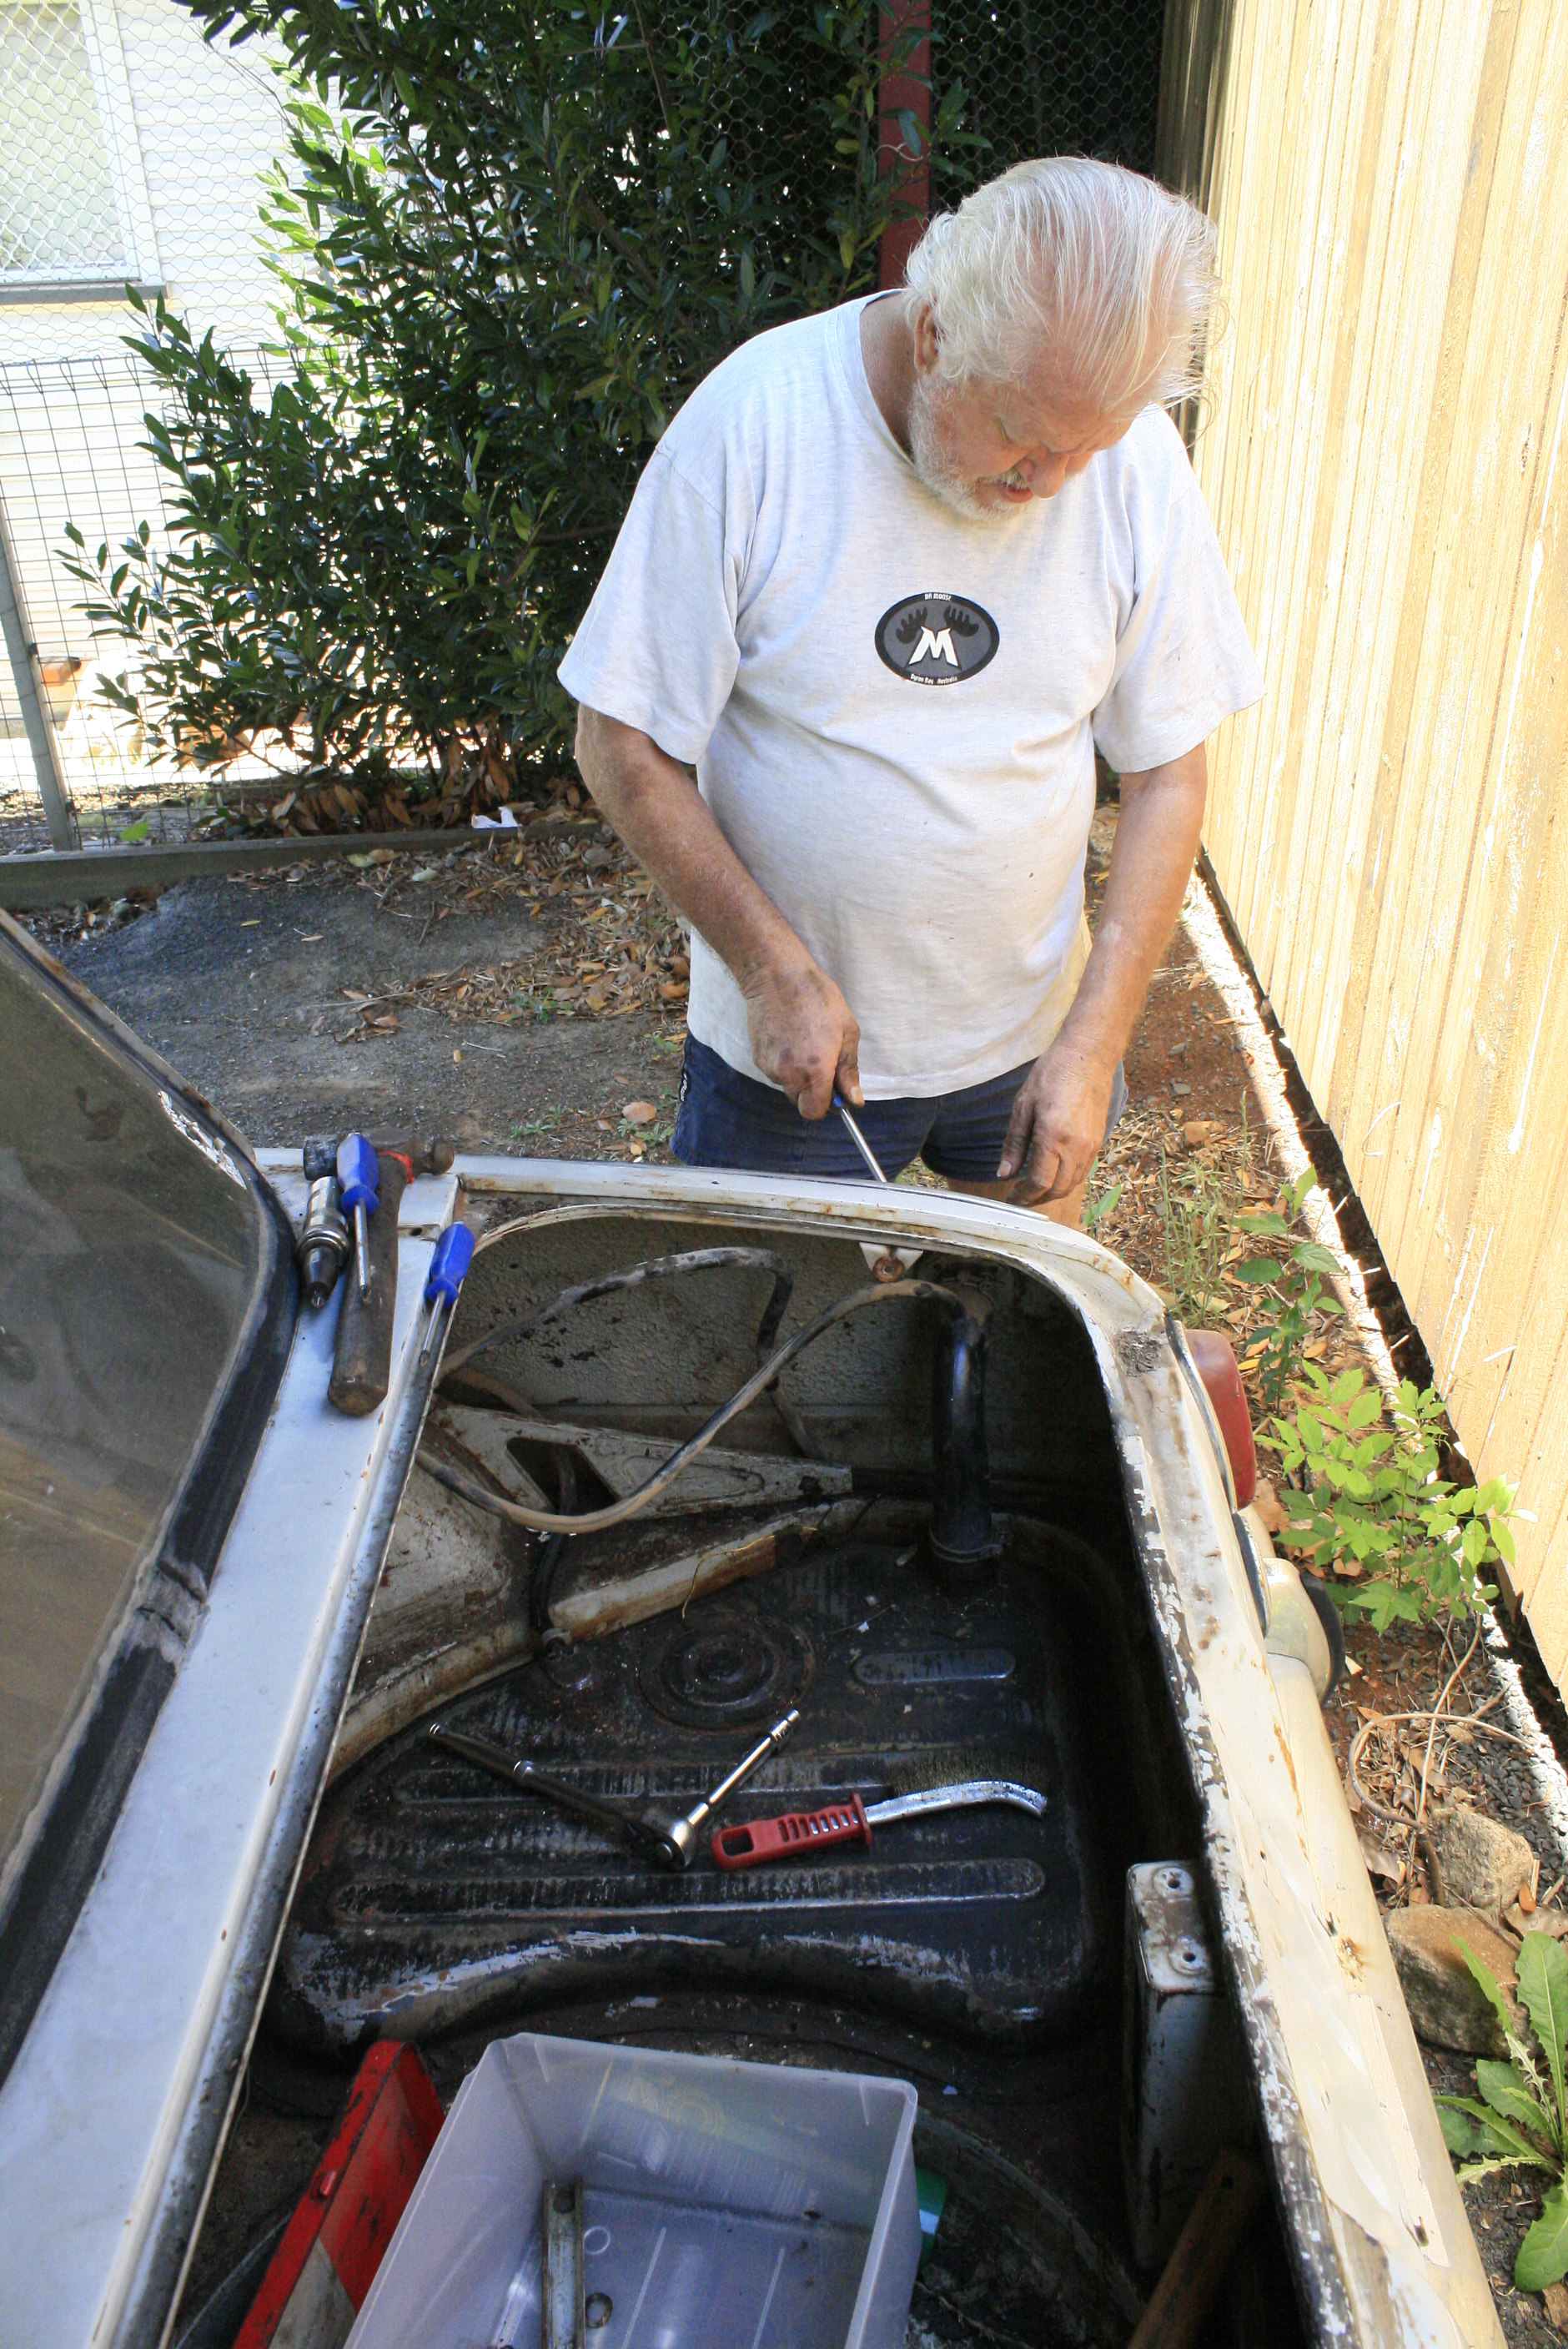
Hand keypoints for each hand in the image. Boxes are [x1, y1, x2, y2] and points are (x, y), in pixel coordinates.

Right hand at [739, 950, 861, 1119]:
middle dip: (812, 1090)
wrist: (777, 976)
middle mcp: (789, 1074)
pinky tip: (789, 1038)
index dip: (826, 1106)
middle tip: (821, 1062)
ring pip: (787, 1085)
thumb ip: (849, 1071)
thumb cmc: (817, 998)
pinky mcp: (757, 1057)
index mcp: (815, 1071)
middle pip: (800, 1101)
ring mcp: (769, 1067)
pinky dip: (784, 1063)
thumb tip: (853, 1100)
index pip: (814, 1112)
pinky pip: (775, 1071)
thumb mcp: (847, 1031)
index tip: (833, 1091)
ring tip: (804, 1042)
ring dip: (797, 1074)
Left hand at [995, 1038, 1115, 1204]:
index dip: (1024, 1196)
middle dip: (1037, 1199)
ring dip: (1053, 1191)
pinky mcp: (1099, 1141)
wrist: (1088, 1056)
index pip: (1040, 1182)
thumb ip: (1014, 1143)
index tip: (1011, 1198)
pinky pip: (1083, 1171)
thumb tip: (1004, 1173)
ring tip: (1034, 1188)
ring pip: (1072, 1183)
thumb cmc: (1052, 1074)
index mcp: (1054, 1138)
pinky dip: (1067, 1179)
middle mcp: (1076, 1147)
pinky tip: (1053, 1172)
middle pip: (1057, 1189)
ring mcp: (1091, 1146)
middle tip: (1020, 1197)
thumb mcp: (1023, 1106)